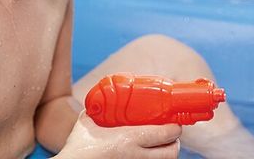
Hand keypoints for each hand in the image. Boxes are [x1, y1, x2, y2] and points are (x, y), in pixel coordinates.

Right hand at [57, 112, 180, 157]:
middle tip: (171, 133)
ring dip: (166, 152)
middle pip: (171, 153)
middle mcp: (136, 156)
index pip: (165, 134)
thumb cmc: (78, 146)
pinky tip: (147, 153)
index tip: (175, 121)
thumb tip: (101, 99)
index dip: (175, 127)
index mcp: (129, 138)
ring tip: (161, 143)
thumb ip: (98, 110)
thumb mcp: (88, 122)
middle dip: (175, 142)